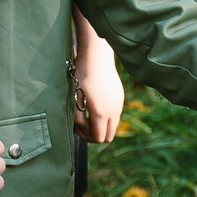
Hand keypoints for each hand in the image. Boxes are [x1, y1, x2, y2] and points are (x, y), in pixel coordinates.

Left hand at [76, 17, 124, 144]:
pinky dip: (105, 117)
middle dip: (94, 134)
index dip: (86, 137)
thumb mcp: (75, 98)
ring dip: (100, 126)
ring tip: (86, 114)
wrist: (96, 58)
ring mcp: (119, 105)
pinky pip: (115, 116)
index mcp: (100, 113)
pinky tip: (94, 106)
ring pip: (112, 127)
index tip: (77, 126)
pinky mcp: (121, 99)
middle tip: (81, 124)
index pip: (98, 138)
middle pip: (108, 137)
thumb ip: (78, 117)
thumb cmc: (81, 76)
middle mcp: (113, 111)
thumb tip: (80, 130)